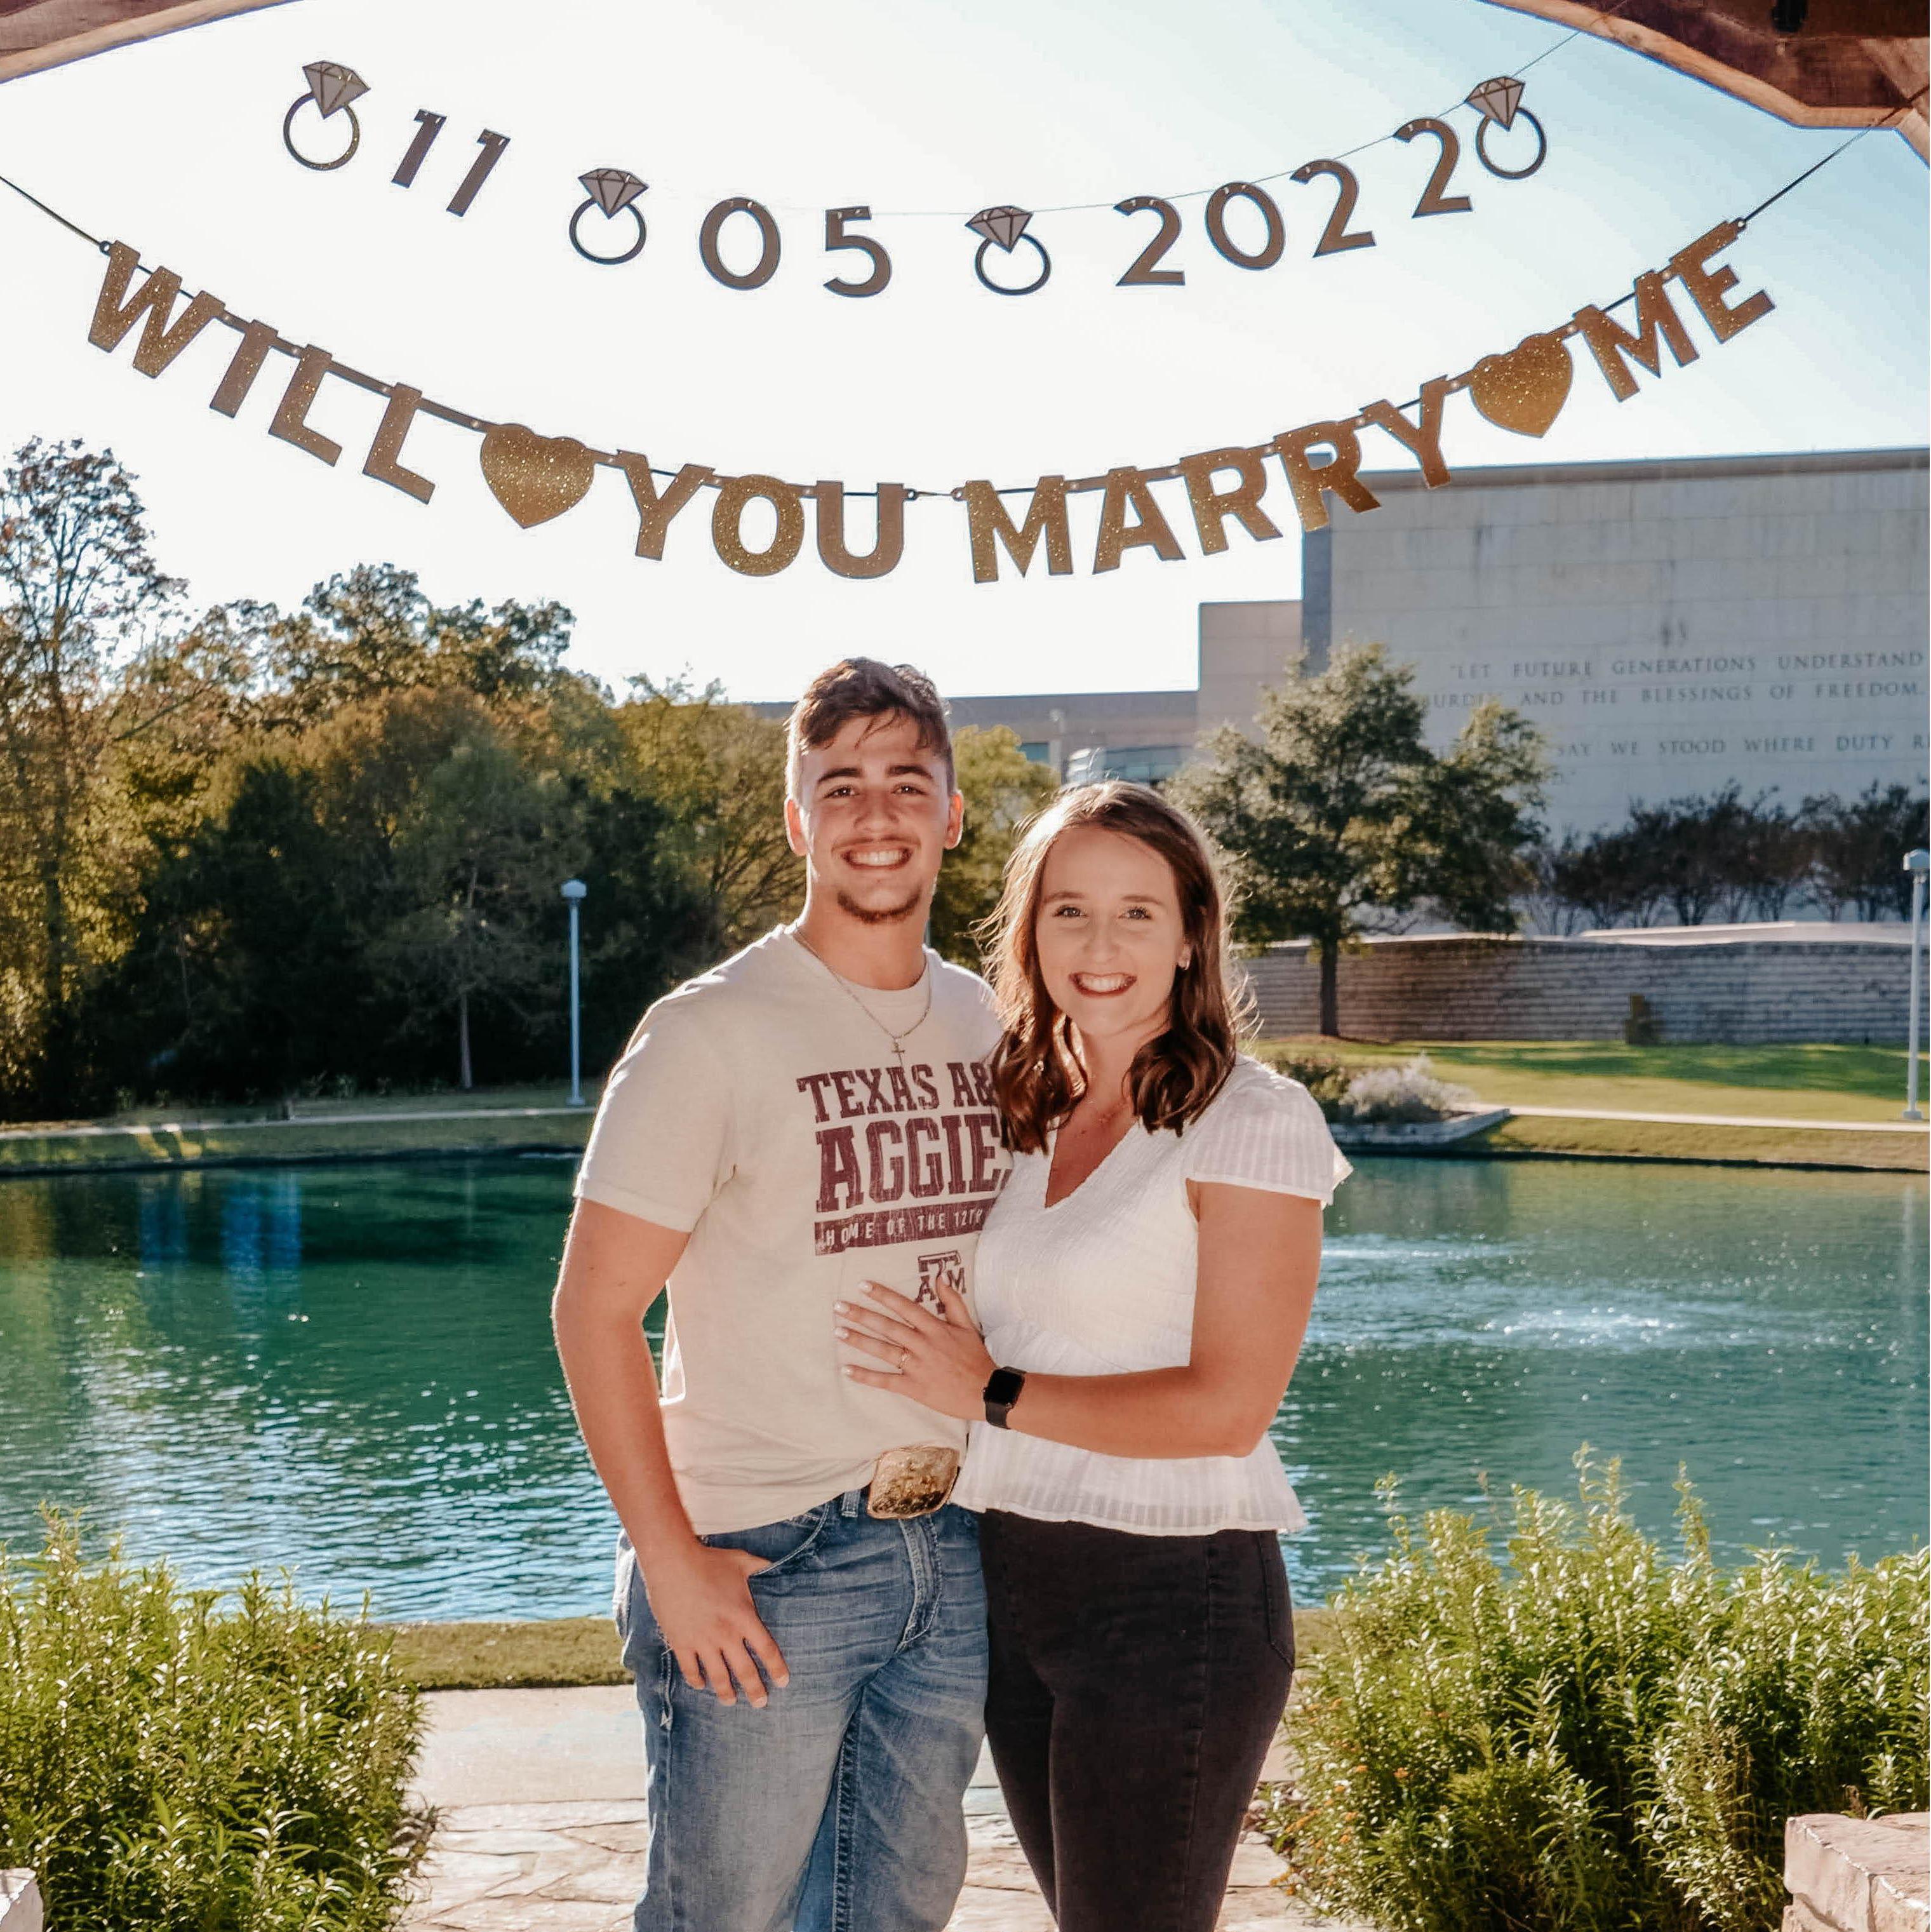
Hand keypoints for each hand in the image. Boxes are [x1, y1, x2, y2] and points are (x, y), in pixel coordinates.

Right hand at [639, 1541, 789, 1706]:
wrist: (673, 1563)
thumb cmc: (709, 1561)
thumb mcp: (740, 1561)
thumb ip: (758, 1566)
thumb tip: (771, 1563)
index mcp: (744, 1617)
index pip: (766, 1650)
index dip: (776, 1669)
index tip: (783, 1682)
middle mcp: (726, 1634)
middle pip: (745, 1671)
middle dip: (755, 1690)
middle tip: (761, 1703)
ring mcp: (702, 1641)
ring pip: (718, 1676)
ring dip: (726, 1692)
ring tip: (732, 1702)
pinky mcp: (681, 1642)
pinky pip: (690, 1669)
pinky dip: (696, 1680)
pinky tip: (701, 1685)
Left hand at [836, 1277, 995, 1422]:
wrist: (986, 1392)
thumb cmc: (975, 1357)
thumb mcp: (967, 1325)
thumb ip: (952, 1300)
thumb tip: (941, 1274)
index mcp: (935, 1328)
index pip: (904, 1307)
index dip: (883, 1295)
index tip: (862, 1285)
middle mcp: (923, 1344)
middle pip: (888, 1326)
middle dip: (862, 1315)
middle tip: (839, 1306)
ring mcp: (917, 1366)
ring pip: (884, 1350)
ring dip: (859, 1341)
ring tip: (838, 1331)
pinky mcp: (914, 1387)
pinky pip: (886, 1381)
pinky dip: (866, 1376)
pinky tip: (847, 1370)